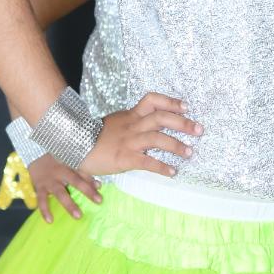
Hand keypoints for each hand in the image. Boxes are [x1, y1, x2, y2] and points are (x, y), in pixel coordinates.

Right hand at [28, 153, 100, 224]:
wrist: (33, 157)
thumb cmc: (57, 164)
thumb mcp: (69, 164)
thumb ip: (84, 175)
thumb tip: (99, 186)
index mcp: (70, 165)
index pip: (83, 173)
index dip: (92, 181)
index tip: (100, 189)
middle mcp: (60, 172)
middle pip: (75, 181)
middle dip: (87, 191)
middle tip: (98, 201)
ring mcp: (50, 181)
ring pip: (60, 193)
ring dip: (69, 204)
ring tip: (78, 216)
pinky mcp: (39, 188)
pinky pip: (42, 201)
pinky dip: (45, 211)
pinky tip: (50, 220)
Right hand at [81, 93, 201, 178]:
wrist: (74, 146)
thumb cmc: (93, 137)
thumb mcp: (114, 123)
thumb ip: (130, 122)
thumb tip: (147, 125)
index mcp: (130, 116)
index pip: (152, 100)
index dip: (170, 102)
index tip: (186, 106)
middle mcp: (132, 126)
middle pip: (161, 118)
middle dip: (183, 123)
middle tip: (199, 129)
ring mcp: (129, 142)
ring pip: (157, 139)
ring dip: (177, 145)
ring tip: (190, 152)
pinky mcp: (125, 158)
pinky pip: (147, 162)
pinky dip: (162, 167)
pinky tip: (173, 172)